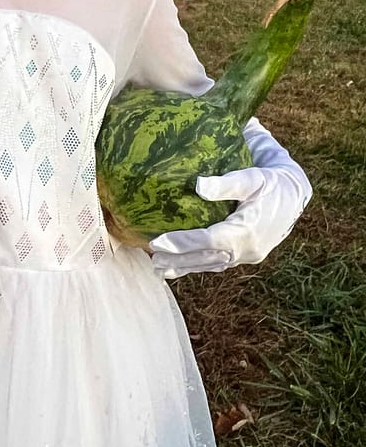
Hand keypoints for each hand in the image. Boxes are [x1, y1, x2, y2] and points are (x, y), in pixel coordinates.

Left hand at [149, 120, 310, 279]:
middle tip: (152, 260)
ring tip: (158, 269)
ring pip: (212, 264)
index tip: (157, 242)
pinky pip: (219, 264)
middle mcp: (247, 249)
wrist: (295, 197)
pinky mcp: (245, 256)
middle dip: (178, 260)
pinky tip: (180, 267)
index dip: (183, 243)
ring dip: (184, 267)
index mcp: (247, 230)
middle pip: (207, 257)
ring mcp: (247, 255)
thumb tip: (198, 185)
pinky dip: (198, 265)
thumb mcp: (252, 177)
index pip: (209, 240)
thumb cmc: (270, 183)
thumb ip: (226, 183)